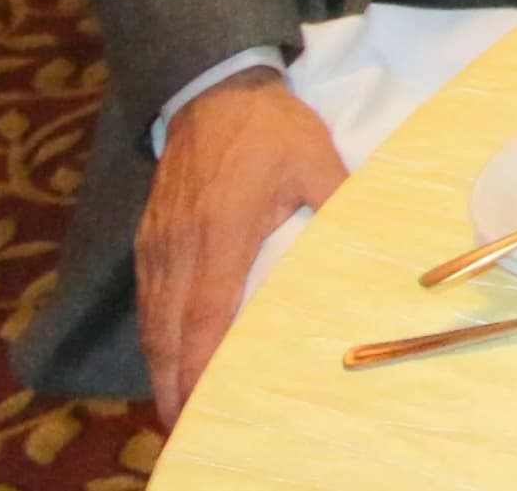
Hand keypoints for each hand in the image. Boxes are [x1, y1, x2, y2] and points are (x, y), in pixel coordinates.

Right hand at [139, 69, 343, 424]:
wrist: (213, 90)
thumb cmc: (269, 128)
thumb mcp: (316, 158)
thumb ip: (339, 201)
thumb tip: (369, 237)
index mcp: (223, 232)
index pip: (208, 315)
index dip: (203, 363)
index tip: (204, 401)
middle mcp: (181, 246)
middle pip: (170, 331)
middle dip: (175, 383)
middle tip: (185, 425)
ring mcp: (159, 243)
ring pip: (153, 320)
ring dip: (161, 366)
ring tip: (174, 407)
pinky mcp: (148, 238)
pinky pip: (147, 299)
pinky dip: (153, 335)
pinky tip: (165, 357)